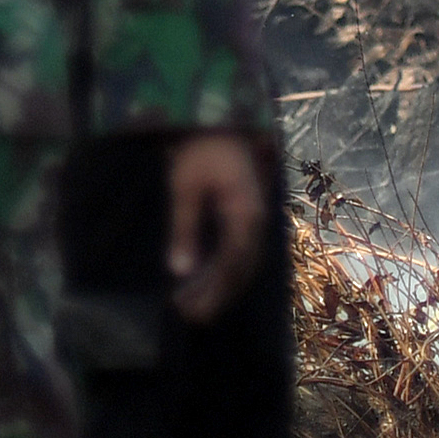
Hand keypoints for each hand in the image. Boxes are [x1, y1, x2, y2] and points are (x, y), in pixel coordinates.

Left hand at [166, 132, 269, 322]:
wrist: (221, 120)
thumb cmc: (200, 147)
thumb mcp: (184, 186)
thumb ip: (184, 228)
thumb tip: (179, 271)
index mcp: (246, 213)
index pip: (232, 264)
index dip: (211, 290)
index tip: (186, 309)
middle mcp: (258, 219)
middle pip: (243, 268)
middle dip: (217, 295)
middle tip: (190, 317)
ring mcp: (257, 217)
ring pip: (245, 262)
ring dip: (222, 285)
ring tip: (196, 305)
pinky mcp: (248, 214)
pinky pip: (242, 250)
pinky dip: (226, 269)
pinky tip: (207, 279)